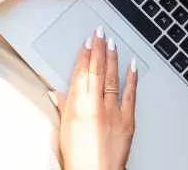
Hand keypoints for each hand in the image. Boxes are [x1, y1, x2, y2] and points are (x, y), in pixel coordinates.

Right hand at [55, 28, 137, 169]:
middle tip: (100, 32)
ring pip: (112, 77)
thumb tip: (55, 92)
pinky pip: (130, 94)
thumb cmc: (78, 157)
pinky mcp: (127, 120)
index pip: (81, 72)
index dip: (84, 54)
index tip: (87, 41)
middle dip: (98, 48)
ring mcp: (112, 111)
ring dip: (112, 58)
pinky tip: (132, 65)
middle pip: (96, 70)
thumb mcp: (64, 129)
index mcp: (78, 105)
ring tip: (112, 42)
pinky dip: (132, 78)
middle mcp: (95, 105)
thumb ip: (63, 106)